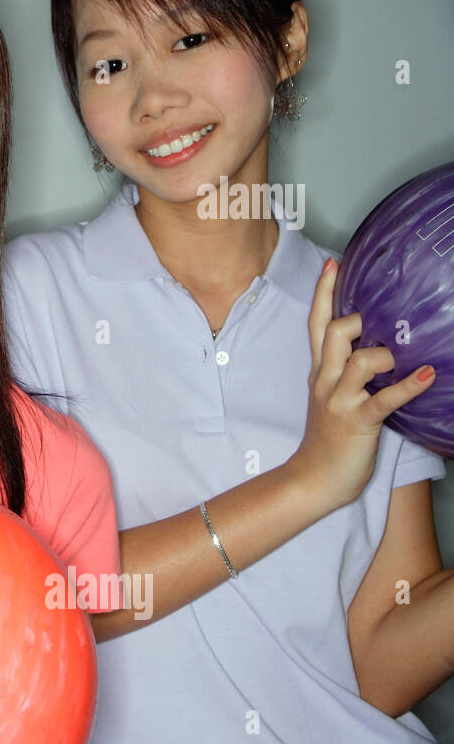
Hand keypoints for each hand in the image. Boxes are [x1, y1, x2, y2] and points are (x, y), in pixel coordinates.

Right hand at [288, 258, 435, 509]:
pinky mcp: (357, 422)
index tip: (333, 264)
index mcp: (320, 372)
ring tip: (407, 353)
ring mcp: (340, 400)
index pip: (315, 325)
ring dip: (386, 352)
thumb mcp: (331, 397)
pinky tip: (428, 376)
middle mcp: (326, 380)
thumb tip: (375, 346)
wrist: (314, 479)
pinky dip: (408, 386)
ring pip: (360, 361)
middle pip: (334, 333)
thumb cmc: (329, 438)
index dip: (323, 293)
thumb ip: (345, 371)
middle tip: (379, 320)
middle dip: (357, 319)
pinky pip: (384, 399)